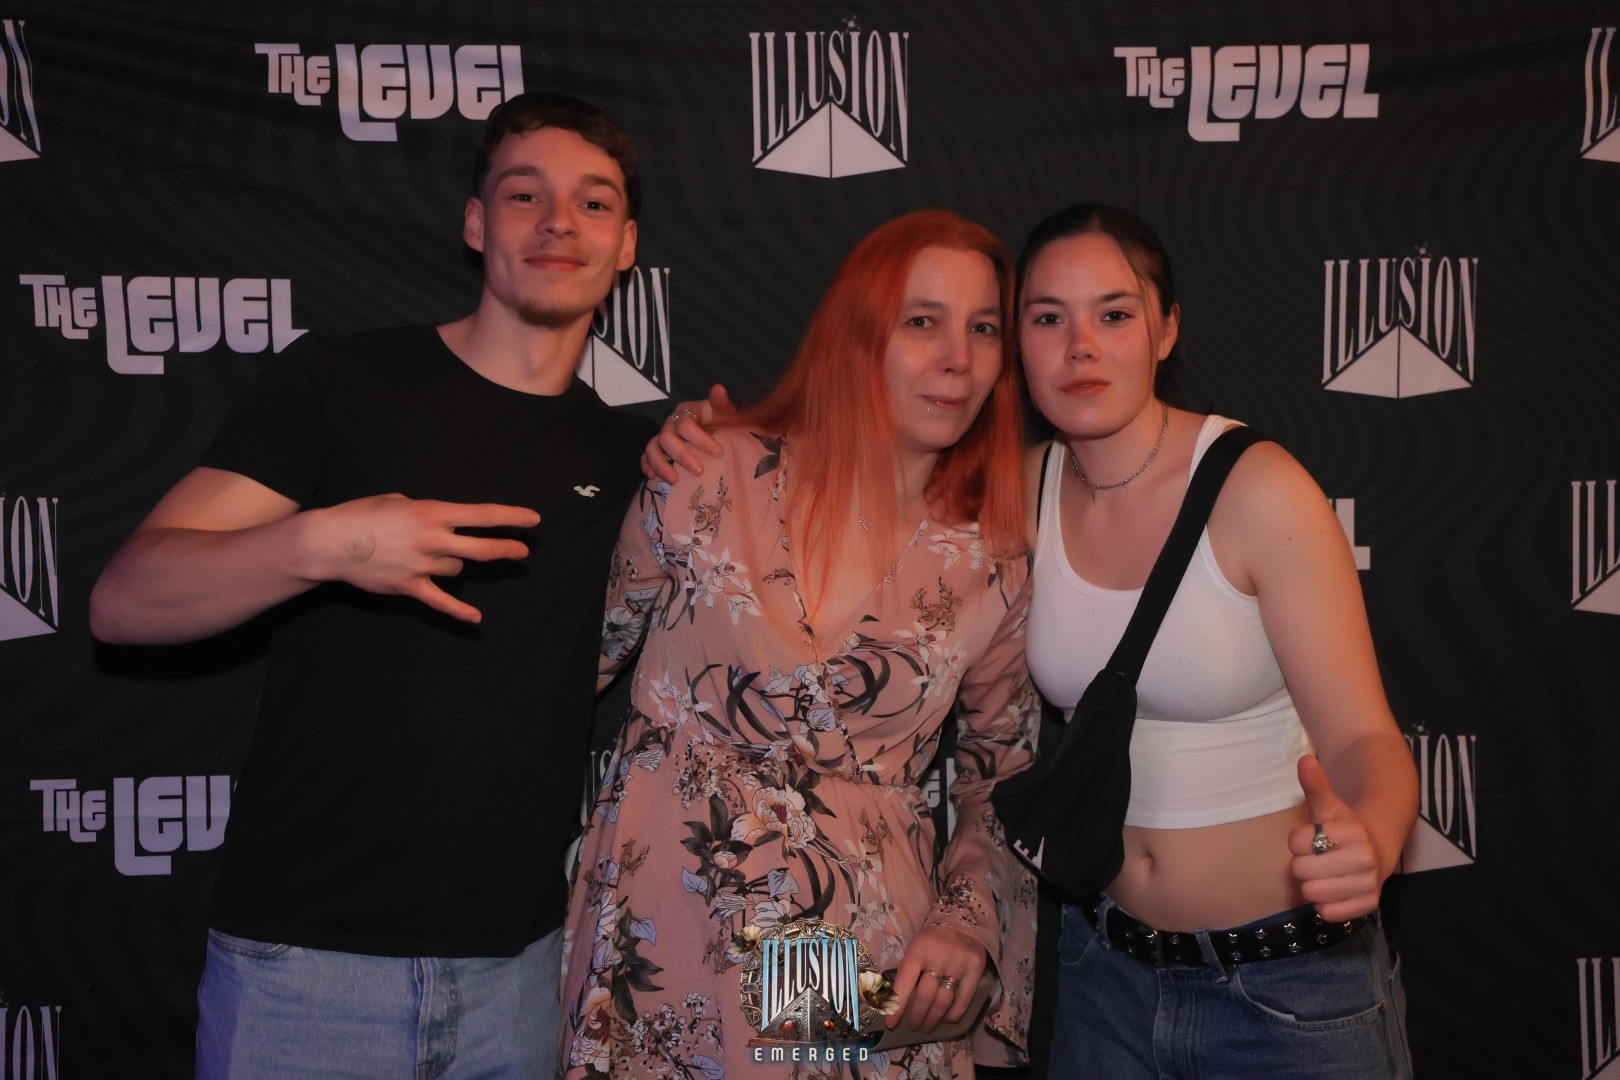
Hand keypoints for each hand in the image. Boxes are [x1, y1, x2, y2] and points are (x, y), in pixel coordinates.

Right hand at [309, 494, 538, 622]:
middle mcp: (433, 539)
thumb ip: (426, 511)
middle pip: (482, 548)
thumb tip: (442, 521)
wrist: (329, 542)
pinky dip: (459, 611)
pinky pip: (441, 602)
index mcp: (433, 512)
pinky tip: (475, 619)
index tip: (533, 521)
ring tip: (427, 556)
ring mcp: (422, 565)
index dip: (512, 518)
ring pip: (456, 570)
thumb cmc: (362, 515)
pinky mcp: (409, 587)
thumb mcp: (398, 500)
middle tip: (522, 551)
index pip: (483, 515)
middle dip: (506, 550)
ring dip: (452, 565)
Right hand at [641, 383, 732, 481]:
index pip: (687, 425)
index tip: (719, 453)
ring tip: (674, 481)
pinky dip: (647, 465)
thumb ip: (721, 402)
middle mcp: (670, 423)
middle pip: (667, 438)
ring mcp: (661, 436)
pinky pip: (645, 456)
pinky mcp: (656, 449)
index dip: (701, 439)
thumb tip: (718, 388)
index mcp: (685, 412)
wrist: (711, 425)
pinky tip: (652, 477)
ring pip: (652, 448)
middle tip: (700, 471)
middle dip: (682, 456)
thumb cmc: (718, 418)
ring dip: (661, 465)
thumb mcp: (724, 410)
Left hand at [887, 925, 987, 1034]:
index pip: (905, 981)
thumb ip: (907, 970)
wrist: (962, 920)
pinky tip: (946, 1019)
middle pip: (925, 996)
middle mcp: (939, 957)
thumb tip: (894, 1001)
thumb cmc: (932, 939)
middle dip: (916, 1015)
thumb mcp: (915, 947)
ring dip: (933, 1018)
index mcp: (919, 949)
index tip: (890, 1022)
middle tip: (912, 1025)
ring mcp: (959, 964)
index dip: (897, 1004)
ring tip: (926, 1026)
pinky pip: (964, 1000)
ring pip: (943, 1001)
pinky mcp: (976, 970)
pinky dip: (954, 1014)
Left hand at [1288, 754, 1381, 920]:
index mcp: (1352, 831)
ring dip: (1312, 884)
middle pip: (1301, 870)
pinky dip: (1325, 904)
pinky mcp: (1368, 906)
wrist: (1377, 851)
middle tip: (1318, 858)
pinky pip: (1327, 913)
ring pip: (1312, 892)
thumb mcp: (1328, 806)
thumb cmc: (1343, 829)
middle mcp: (1365, 858)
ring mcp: (1368, 884)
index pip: (1297, 842)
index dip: (1297, 840)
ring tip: (1325, 873)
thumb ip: (1315, 785)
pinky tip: (1334, 889)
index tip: (1312, 838)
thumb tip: (1306, 760)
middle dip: (1302, 864)